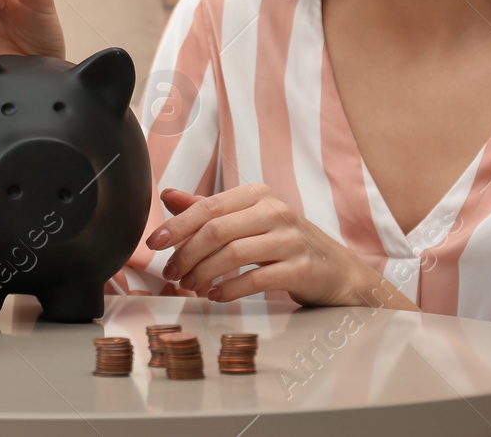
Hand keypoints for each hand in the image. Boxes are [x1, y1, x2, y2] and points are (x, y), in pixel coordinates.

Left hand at [148, 185, 379, 306]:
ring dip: (204, 274)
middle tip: (172, 273)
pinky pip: (255, 278)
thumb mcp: (248, 220)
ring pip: (233, 254)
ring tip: (191, 286)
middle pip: (217, 230)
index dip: (177, 225)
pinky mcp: (300, 268)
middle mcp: (275, 211)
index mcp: (258, 194)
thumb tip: (167, 195)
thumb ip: (208, 209)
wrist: (337, 271)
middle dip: (186, 254)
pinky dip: (230, 289)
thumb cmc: (285, 243)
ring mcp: (290, 239)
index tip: (154, 244)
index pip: (208, 206)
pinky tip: (216, 296)